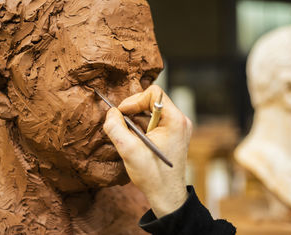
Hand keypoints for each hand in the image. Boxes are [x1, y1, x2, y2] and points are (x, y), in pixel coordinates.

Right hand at [104, 85, 191, 217]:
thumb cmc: (153, 176)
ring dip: (135, 121)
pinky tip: (136, 143)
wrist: (167, 196)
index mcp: (175, 120)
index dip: (134, 100)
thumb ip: (116, 127)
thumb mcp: (129, 150)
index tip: (122, 114)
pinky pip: (153, 122)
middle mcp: (180, 121)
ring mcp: (177, 128)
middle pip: (152, 101)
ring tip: (129, 138)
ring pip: (151, 112)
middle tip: (121, 125)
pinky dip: (141, 128)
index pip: (153, 93)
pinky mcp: (172, 135)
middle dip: (133, 111)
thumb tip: (111, 112)